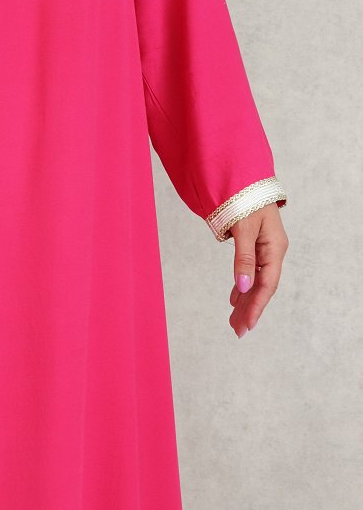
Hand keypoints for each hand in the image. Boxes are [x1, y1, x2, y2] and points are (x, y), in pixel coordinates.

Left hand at [228, 203, 288, 337]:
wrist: (245, 179)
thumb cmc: (245, 200)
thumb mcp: (244, 229)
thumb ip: (243, 258)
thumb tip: (244, 287)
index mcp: (274, 248)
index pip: (267, 284)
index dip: (257, 306)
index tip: (247, 325)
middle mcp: (272, 250)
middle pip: (262, 286)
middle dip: (250, 308)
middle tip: (237, 330)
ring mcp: (265, 248)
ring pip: (256, 280)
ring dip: (246, 300)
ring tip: (234, 319)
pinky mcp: (256, 244)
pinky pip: (251, 270)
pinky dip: (243, 285)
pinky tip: (237, 297)